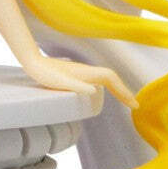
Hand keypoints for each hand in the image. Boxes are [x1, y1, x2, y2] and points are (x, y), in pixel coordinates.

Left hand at [18, 48, 138, 108]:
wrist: (33, 63)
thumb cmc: (45, 74)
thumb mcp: (61, 82)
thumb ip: (77, 86)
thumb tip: (94, 90)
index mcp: (87, 73)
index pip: (112, 80)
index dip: (124, 91)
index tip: (134, 105)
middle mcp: (87, 71)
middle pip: (112, 78)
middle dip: (124, 90)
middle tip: (134, 104)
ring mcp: (81, 72)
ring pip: (105, 78)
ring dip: (116, 87)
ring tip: (123, 99)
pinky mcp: (75, 73)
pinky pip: (97, 79)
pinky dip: (105, 85)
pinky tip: (100, 92)